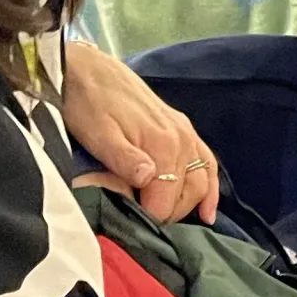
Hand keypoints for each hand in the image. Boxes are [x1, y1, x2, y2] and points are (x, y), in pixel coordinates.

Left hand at [63, 42, 218, 222]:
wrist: (84, 69)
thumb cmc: (85, 104)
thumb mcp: (97, 134)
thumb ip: (124, 159)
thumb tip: (149, 180)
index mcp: (161, 143)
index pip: (165, 199)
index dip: (151, 218)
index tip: (131, 226)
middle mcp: (181, 138)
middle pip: (187, 193)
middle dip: (168, 214)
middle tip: (142, 224)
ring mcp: (185, 132)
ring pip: (201, 180)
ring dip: (189, 204)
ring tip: (170, 222)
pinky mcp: (181, 127)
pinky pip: (207, 161)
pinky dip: (211, 188)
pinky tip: (209, 210)